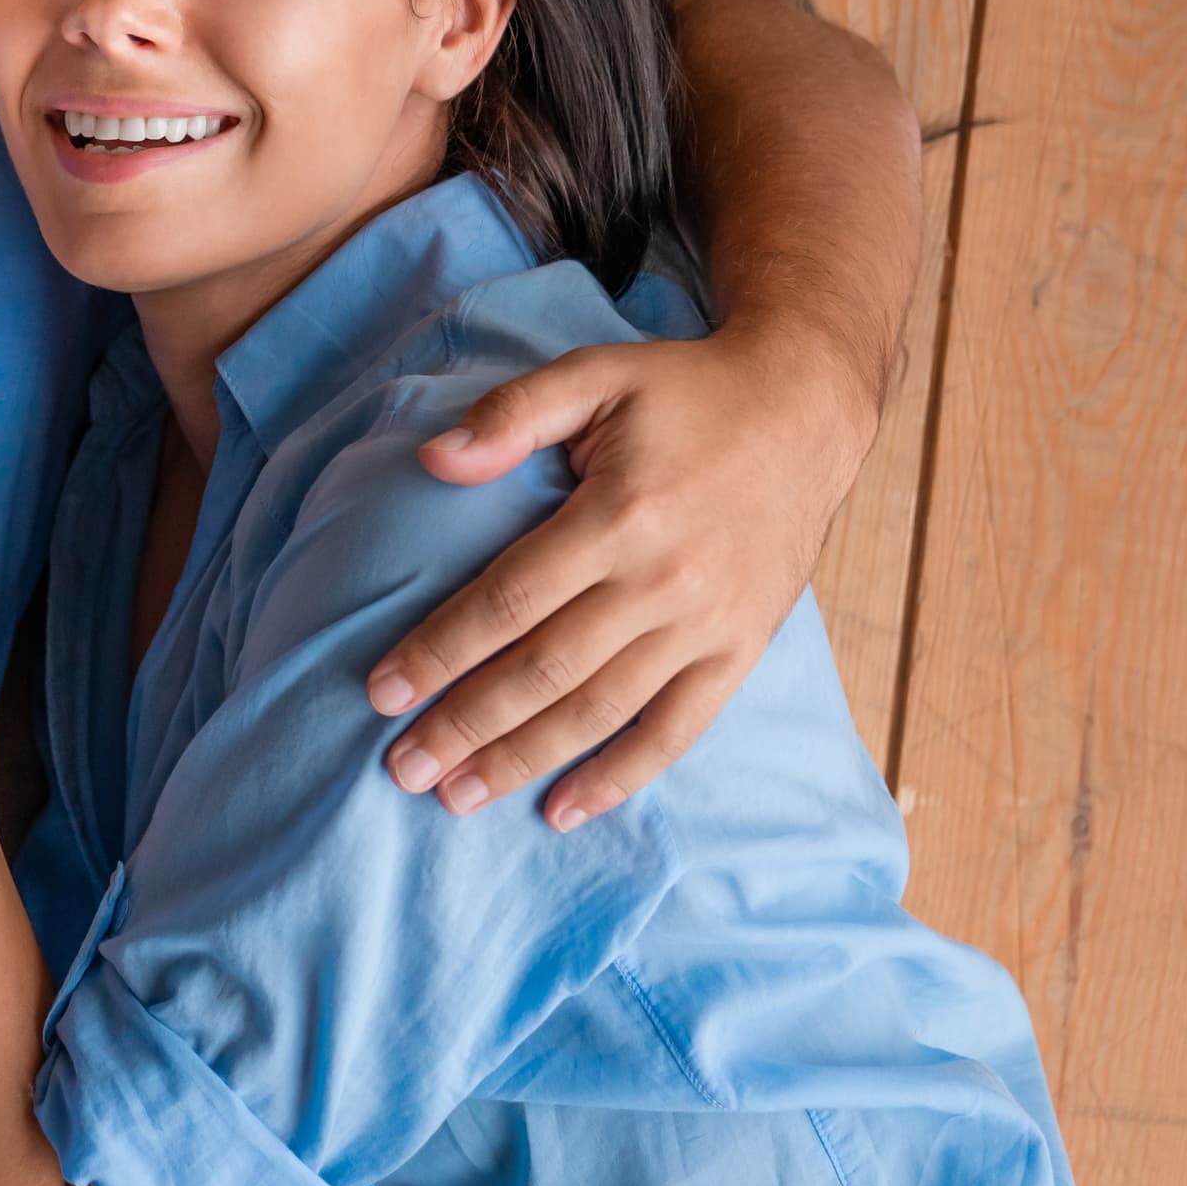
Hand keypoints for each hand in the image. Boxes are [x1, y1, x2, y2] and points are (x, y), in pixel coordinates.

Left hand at [367, 321, 879, 827]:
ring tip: (457, 798)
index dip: (441, 650)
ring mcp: (707, 624)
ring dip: (525, 760)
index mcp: (619, 514)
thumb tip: (432, 460)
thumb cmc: (686, 394)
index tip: (382, 691)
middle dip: (466, 726)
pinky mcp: (741, 650)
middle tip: (400, 769)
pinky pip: (677, 730)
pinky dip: (620, 778)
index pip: (509, 599)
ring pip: (601, 711)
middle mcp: (664, 581)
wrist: (804, 413)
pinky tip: (563, 811)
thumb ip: (512, 415)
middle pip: (546, 670)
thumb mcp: (596, 375)